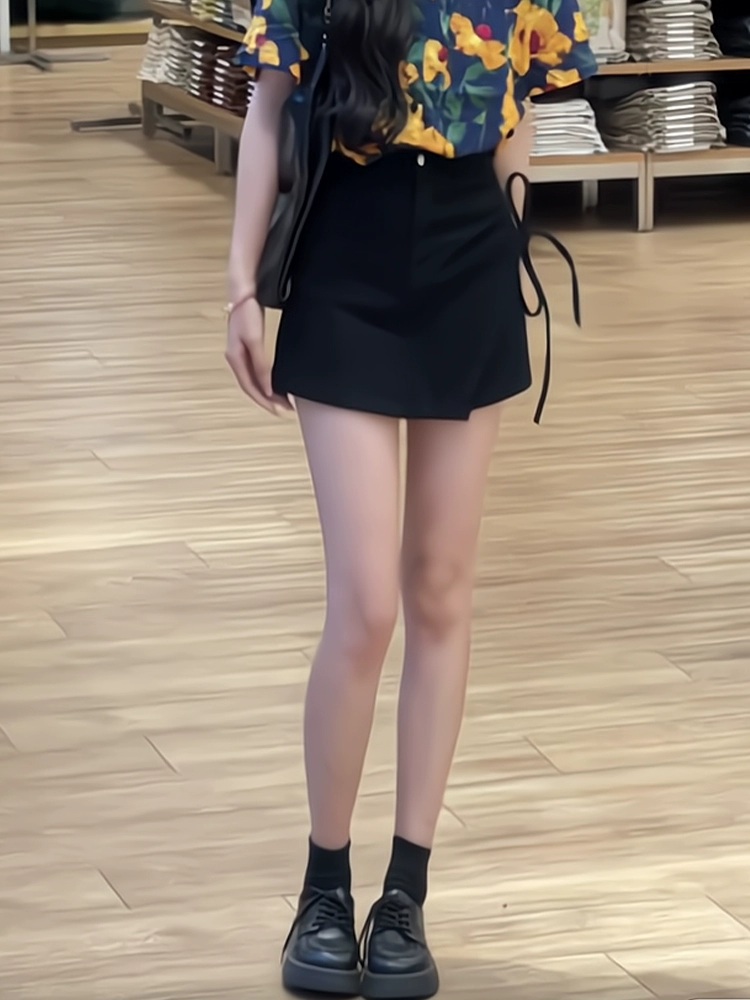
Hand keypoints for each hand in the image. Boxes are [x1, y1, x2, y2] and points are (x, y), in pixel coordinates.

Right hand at [224, 296, 292, 415]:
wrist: (243, 293)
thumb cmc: (247, 313)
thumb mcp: (255, 341)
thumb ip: (261, 365)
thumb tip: (266, 388)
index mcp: (235, 359)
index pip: (250, 388)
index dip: (264, 401)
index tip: (279, 410)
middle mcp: (235, 358)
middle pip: (252, 386)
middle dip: (267, 400)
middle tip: (285, 409)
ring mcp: (240, 353)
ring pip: (253, 380)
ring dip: (266, 391)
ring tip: (282, 399)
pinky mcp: (247, 347)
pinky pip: (255, 371)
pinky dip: (265, 380)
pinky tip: (274, 382)